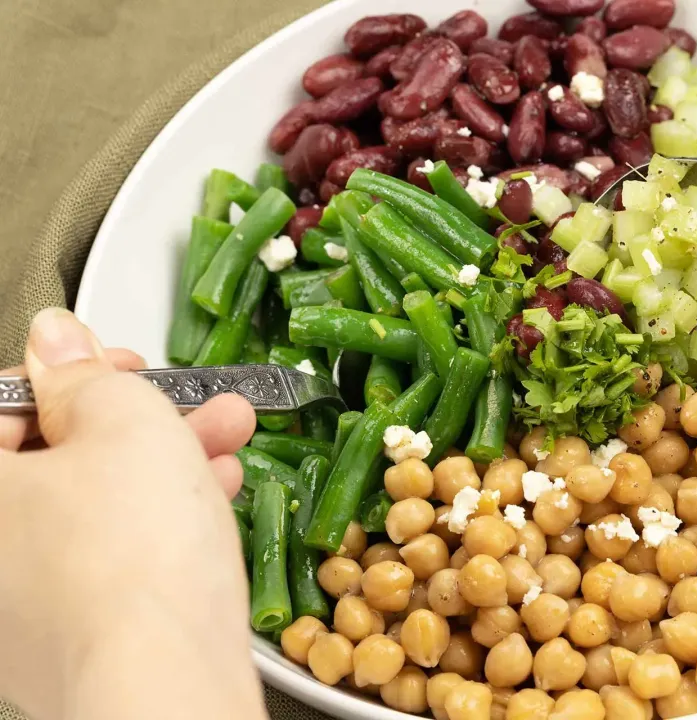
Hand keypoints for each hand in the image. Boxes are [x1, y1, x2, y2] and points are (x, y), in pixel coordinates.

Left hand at [0, 308, 266, 719]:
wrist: (163, 685)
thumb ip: (85, 371)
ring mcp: (14, 602)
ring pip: (88, 504)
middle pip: (50, 456)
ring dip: (159, 463)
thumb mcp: (123, 420)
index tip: (121, 365)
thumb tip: (56, 337)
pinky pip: (105, 556)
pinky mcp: (64, 638)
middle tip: (188, 400)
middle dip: (133, 417)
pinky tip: (213, 498)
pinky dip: (153, 522)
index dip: (68, 370)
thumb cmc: (133, 550)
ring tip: (227, 442)